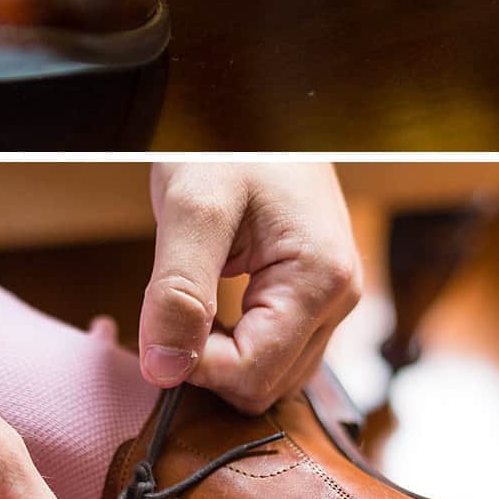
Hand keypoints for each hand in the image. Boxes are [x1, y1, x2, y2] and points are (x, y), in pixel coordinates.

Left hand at [140, 163, 361, 412]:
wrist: (254, 113)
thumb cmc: (227, 146)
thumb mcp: (191, 206)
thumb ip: (178, 291)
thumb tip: (164, 369)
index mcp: (319, 280)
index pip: (253, 375)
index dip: (194, 366)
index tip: (159, 326)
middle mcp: (339, 298)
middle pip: (267, 385)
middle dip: (208, 364)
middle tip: (171, 310)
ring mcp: (332, 299)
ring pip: (273, 375)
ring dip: (222, 358)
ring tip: (189, 305)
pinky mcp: (315, 295)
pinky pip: (277, 350)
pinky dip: (236, 345)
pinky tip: (208, 312)